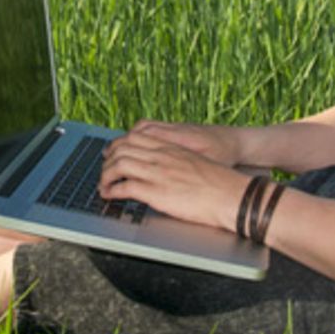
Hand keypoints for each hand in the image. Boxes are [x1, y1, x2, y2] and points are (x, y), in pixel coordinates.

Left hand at [97, 128, 251, 229]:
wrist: (232, 195)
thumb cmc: (219, 184)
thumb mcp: (194, 163)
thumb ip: (176, 161)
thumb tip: (166, 168)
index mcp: (171, 148)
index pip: (134, 138)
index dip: (117, 145)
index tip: (111, 153)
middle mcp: (162, 156)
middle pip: (122, 148)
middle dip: (107, 160)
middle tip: (104, 171)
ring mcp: (158, 173)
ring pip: (119, 164)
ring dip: (105, 175)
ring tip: (103, 185)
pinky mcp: (157, 192)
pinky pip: (125, 187)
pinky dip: (112, 191)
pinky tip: (109, 196)